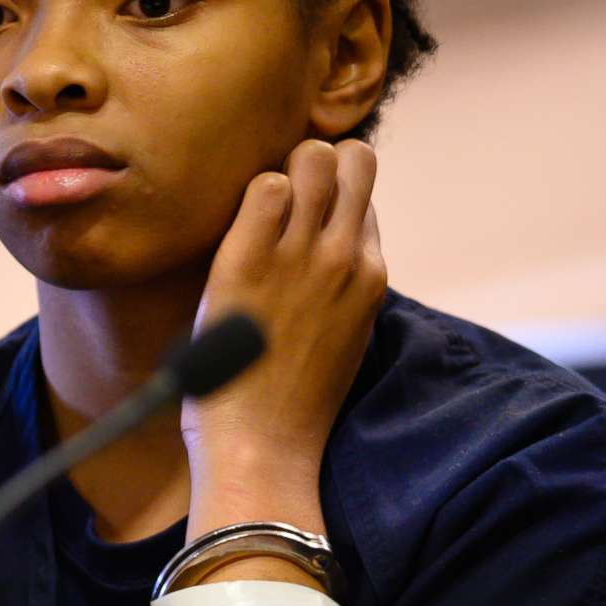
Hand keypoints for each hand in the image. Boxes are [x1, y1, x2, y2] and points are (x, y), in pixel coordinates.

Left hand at [181, 138, 384, 532]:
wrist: (262, 448)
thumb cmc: (293, 405)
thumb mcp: (345, 340)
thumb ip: (346, 291)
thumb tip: (334, 256)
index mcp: (371, 276)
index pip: (364, 199)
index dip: (332, 201)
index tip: (301, 223)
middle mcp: (345, 255)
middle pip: (353, 158)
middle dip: (319, 163)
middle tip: (281, 199)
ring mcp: (301, 254)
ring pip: (312, 157)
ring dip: (283, 171)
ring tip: (254, 212)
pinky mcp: (249, 259)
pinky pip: (263, 185)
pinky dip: (250, 195)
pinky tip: (234, 231)